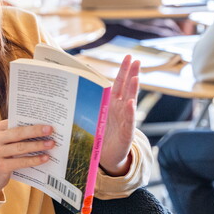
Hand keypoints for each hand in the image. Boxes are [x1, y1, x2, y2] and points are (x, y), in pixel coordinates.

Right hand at [0, 121, 54, 195]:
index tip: (45, 119)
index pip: (15, 121)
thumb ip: (16, 135)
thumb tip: (41, 131)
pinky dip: (34, 160)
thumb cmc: (0, 155)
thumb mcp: (3, 142)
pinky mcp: (0, 166)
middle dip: (36, 130)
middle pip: (18, 132)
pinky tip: (44, 158)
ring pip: (21, 147)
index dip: (31, 120)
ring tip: (51, 144)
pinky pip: (20, 162)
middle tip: (50, 129)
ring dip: (38, 145)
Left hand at [99, 54, 139, 175]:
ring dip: (133, 89)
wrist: (107, 156)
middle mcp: (122, 108)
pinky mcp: (126, 133)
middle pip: (128, 88)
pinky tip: (131, 103)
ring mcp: (126, 119)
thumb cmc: (101, 133)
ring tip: (135, 77)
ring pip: (131, 101)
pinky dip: (129, 112)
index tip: (129, 57)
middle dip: (132, 73)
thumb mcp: (95, 114)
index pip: (121, 83)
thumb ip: (92, 101)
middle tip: (137, 60)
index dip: (125, 70)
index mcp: (114, 102)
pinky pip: (128, 121)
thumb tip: (77, 83)